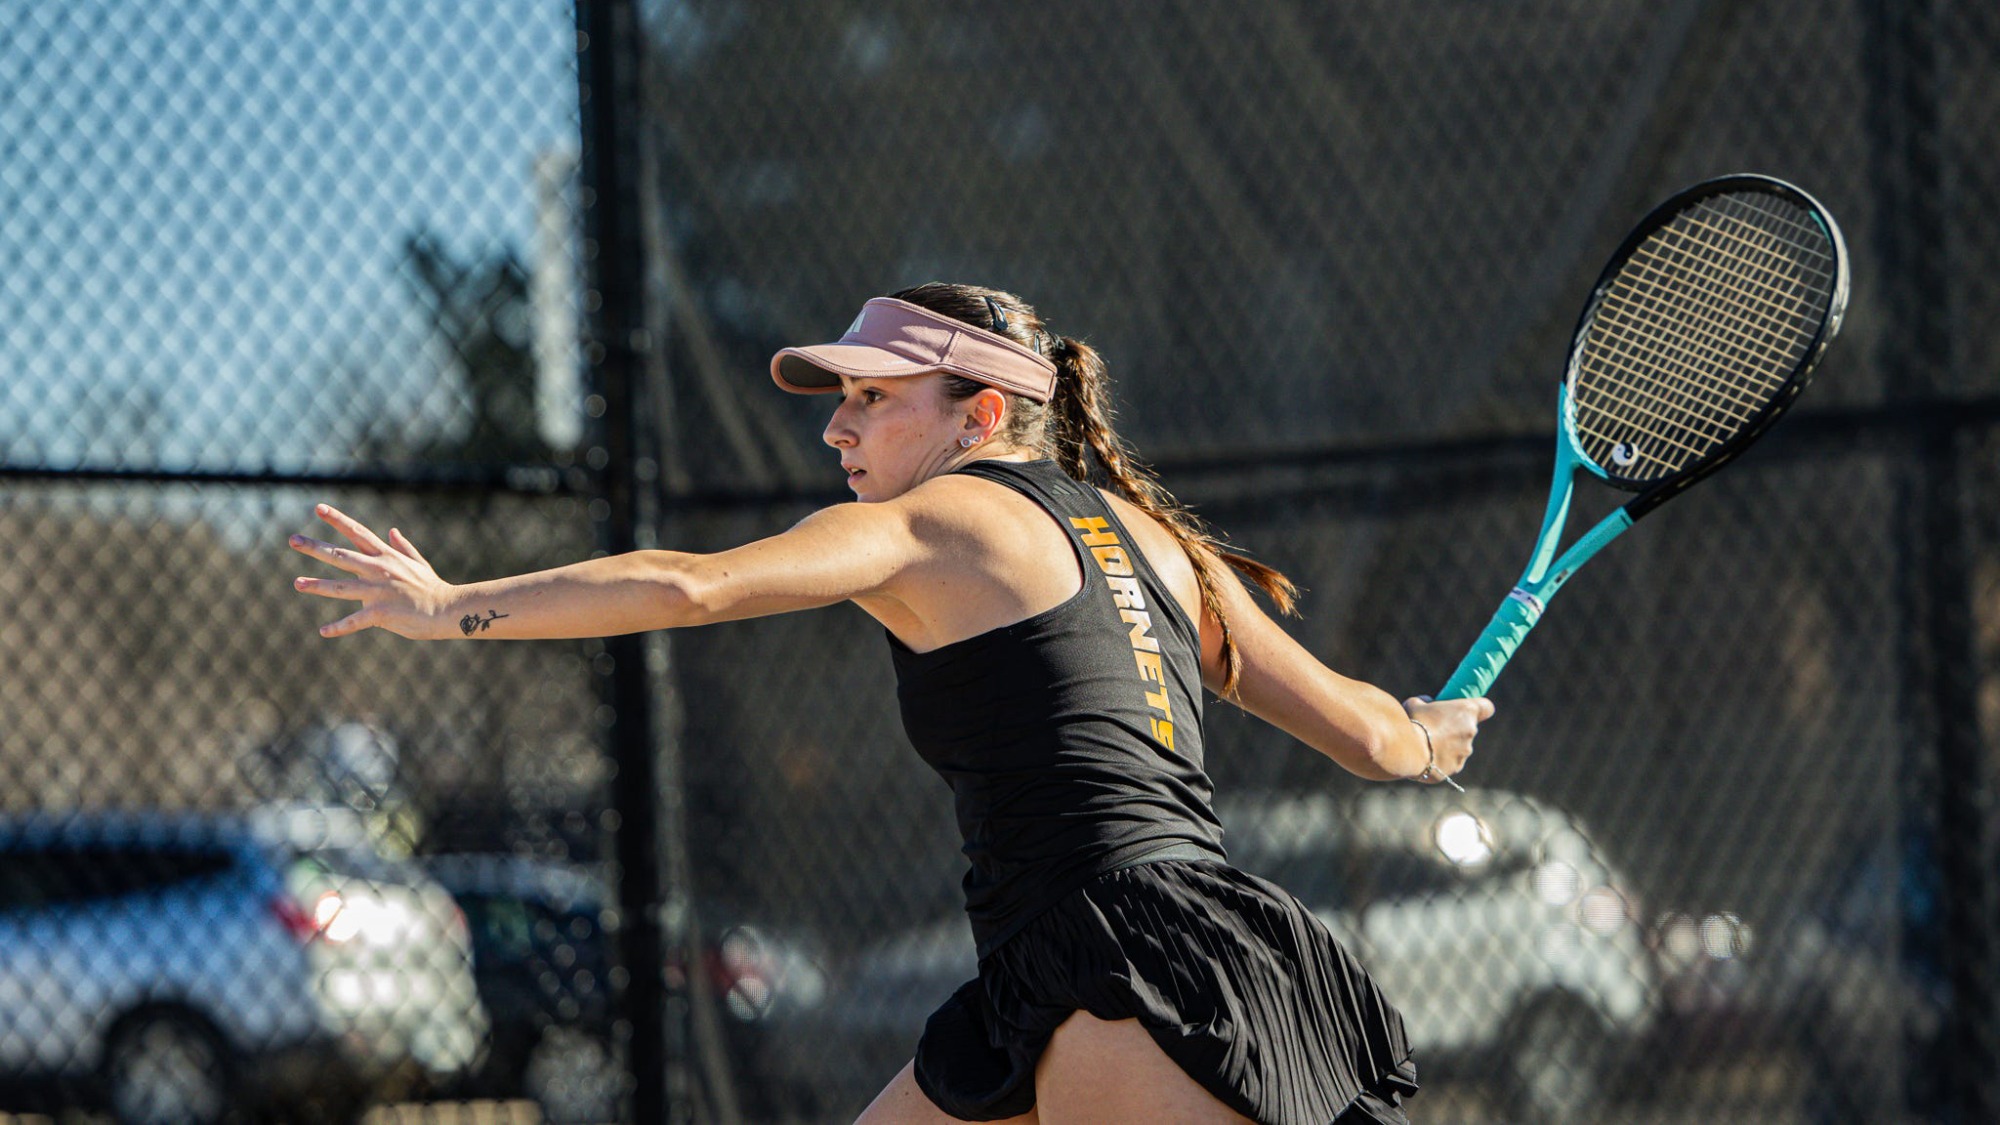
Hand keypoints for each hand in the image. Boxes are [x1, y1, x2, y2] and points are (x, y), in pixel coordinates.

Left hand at [290, 504, 455, 638]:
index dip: (337, 519)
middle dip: (315, 548)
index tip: (318, 507)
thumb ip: (403, 547)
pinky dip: (339, 627)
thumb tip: (392, 530)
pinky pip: (354, 620)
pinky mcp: (380, 612)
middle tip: (292, 539)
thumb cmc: (433, 588)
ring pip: (340, 587)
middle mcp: (378, 570)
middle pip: (340, 556)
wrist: (447, 609)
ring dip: (317, 585)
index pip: (357, 533)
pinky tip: (324, 631)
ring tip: (297, 582)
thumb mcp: (418, 563)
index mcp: (386, 556)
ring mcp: (378, 591)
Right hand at [1403, 694, 1494, 785]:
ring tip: (1425, 745)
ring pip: (1459, 747)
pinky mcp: (1455, 768)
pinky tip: (1424, 757)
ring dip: (1447, 745)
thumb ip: (1426, 702)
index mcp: (1466, 711)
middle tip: (1433, 728)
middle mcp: (1470, 732)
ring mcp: (1464, 752)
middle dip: (1454, 728)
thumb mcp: (1415, 703)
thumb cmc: (1412, 721)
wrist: (1406, 749)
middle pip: (1468, 728)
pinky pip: (1450, 762)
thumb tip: (1428, 703)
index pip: (1487, 707)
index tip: (1465, 709)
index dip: (1479, 708)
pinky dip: (1440, 760)